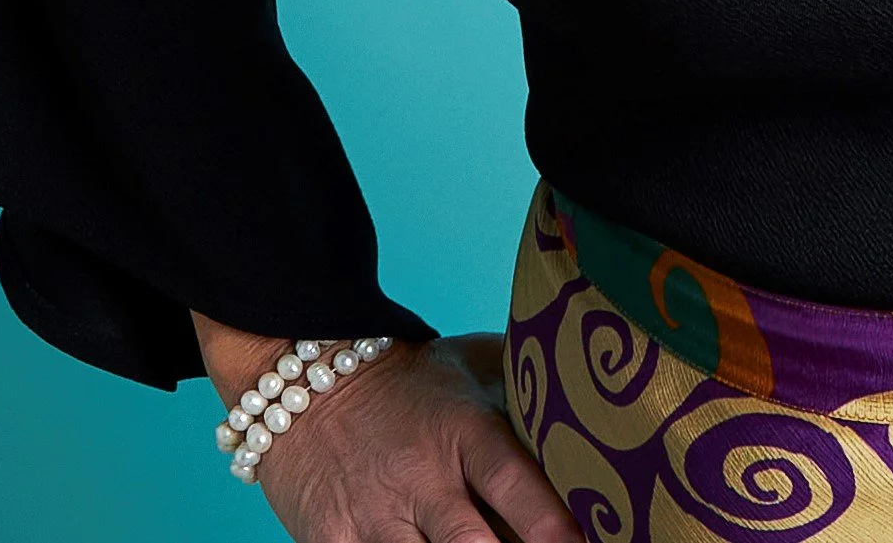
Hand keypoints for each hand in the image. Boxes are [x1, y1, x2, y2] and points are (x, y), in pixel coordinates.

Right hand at [197, 320, 578, 542]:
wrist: (305, 381)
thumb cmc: (408, 378)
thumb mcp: (470, 366)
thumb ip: (522, 389)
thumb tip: (586, 398)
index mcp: (464, 431)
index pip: (513, 483)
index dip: (549, 523)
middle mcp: (421, 478)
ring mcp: (374, 516)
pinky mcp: (333, 542)